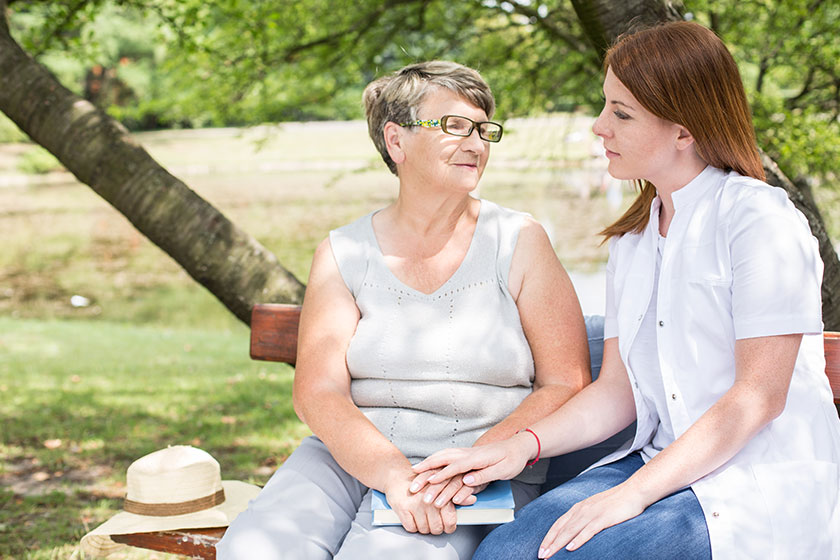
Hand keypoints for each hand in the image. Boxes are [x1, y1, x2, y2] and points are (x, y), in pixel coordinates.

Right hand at [382, 471, 457, 534]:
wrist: (398, 476)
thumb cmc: (422, 482)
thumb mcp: (442, 485)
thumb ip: (458, 493)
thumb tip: (472, 499)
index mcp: (440, 493)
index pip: (450, 520)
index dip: (449, 527)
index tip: (447, 526)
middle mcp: (428, 500)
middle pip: (437, 528)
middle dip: (436, 528)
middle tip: (433, 522)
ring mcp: (415, 505)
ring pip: (424, 530)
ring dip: (424, 528)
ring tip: (423, 518)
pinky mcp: (402, 508)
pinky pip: (411, 528)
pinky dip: (412, 526)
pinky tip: (413, 518)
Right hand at [410, 434, 534, 503]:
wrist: (518, 446)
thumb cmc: (513, 459)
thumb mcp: (503, 470)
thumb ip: (484, 476)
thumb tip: (467, 481)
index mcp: (478, 458)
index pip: (456, 466)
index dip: (442, 474)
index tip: (429, 481)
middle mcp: (469, 453)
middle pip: (444, 458)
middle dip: (427, 467)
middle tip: (413, 475)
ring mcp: (467, 452)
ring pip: (443, 455)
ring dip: (428, 462)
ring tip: (415, 470)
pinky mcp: (467, 454)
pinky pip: (447, 455)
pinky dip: (434, 459)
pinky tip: (428, 464)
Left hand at [537, 483, 646, 557]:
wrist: (633, 492)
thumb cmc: (615, 502)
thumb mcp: (595, 509)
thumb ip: (584, 519)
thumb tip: (575, 532)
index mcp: (578, 508)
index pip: (558, 524)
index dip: (549, 537)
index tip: (541, 548)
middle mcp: (581, 510)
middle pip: (561, 529)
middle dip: (550, 543)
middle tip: (541, 556)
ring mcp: (592, 513)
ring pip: (570, 531)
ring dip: (558, 544)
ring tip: (550, 555)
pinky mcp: (603, 518)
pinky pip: (588, 530)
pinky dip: (578, 540)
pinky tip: (571, 548)